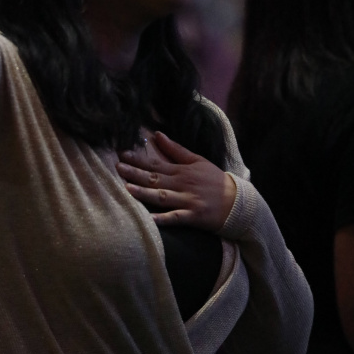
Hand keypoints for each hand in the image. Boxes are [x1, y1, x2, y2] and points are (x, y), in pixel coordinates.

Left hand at [116, 130, 235, 230]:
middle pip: (155, 178)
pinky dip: (164, 219)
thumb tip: (157, 134)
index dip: (138, 159)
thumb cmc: (214, 180)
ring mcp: (187, 200)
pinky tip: (150, 219)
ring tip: (127, 189)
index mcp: (181, 171)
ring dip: (144, 193)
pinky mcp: (193, 216)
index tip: (121, 153)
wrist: (237, 202)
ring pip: (162, 197)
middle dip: (135, 173)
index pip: (156, 163)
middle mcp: (182, 184)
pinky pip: (176, 218)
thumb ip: (176, 149)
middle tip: (117, 167)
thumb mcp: (197, 160)